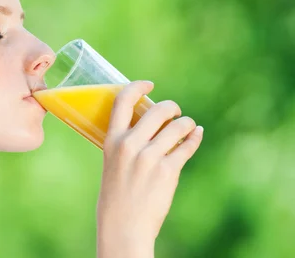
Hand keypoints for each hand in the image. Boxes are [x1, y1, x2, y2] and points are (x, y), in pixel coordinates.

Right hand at [96, 81, 203, 256]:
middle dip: (171, 107)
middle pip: (157, 110)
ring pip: (177, 126)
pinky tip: (197, 134)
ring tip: (188, 125)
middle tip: (174, 111)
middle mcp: (130, 145)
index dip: (137, 86)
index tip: (149, 84)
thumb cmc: (116, 195)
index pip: (122, 101)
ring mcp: (150, 158)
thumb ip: (125, 143)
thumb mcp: (112, 163)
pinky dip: (195, 137)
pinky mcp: (168, 171)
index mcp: (111, 141)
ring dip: (186, 123)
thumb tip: (148, 125)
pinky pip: (187, 146)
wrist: (123, 225)